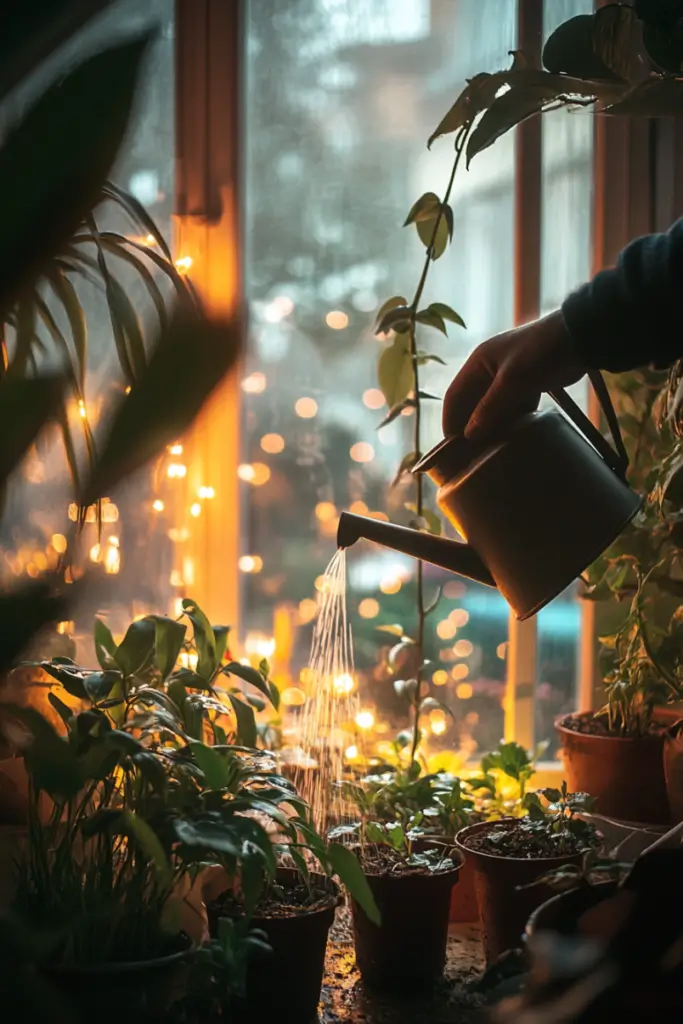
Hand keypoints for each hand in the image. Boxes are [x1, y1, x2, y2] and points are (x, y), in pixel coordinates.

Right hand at [442, 310, 586, 440]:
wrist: (580, 336)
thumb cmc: (541, 352)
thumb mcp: (513, 381)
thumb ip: (490, 408)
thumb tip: (470, 435)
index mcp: (478, 363)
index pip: (454, 395)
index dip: (450, 420)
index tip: (451, 447)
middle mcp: (489, 370)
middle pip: (472, 403)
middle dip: (470, 427)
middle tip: (469, 454)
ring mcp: (509, 377)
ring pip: (493, 407)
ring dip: (491, 427)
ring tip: (489, 451)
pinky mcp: (527, 383)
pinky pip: (512, 407)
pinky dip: (511, 421)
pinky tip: (512, 438)